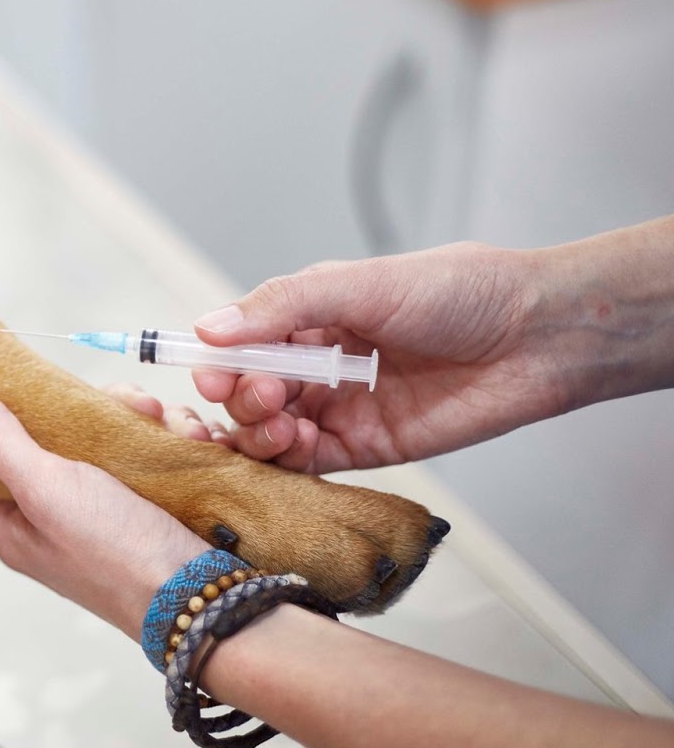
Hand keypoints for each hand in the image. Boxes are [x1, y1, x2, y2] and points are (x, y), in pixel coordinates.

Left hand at [0, 376, 209, 635]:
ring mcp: (101, 508)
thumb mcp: (44, 486)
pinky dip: (168, 437)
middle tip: (129, 404)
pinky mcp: (145, 500)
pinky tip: (191, 438)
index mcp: (11, 521)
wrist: (207, 599)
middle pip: (51, 432)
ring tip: (166, 423)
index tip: (14, 374)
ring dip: (140, 418)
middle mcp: (51, 514)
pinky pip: (146, 449)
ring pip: (105, 434)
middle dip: (92, 408)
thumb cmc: (117, 555)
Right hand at [188, 242, 562, 471]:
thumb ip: (283, 306)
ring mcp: (340, 407)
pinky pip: (307, 463)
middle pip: (247, 392)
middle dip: (241, 397)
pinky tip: (296, 443)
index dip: (219, 362)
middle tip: (264, 392)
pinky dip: (288, 459)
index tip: (211, 372)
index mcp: (310, 316)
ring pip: (268, 431)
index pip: (241, 344)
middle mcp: (318, 363)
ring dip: (257, 430)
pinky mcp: (365, 448)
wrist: (536, 337)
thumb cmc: (459, 293)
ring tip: (280, 419)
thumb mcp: (360, 284)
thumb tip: (209, 328)